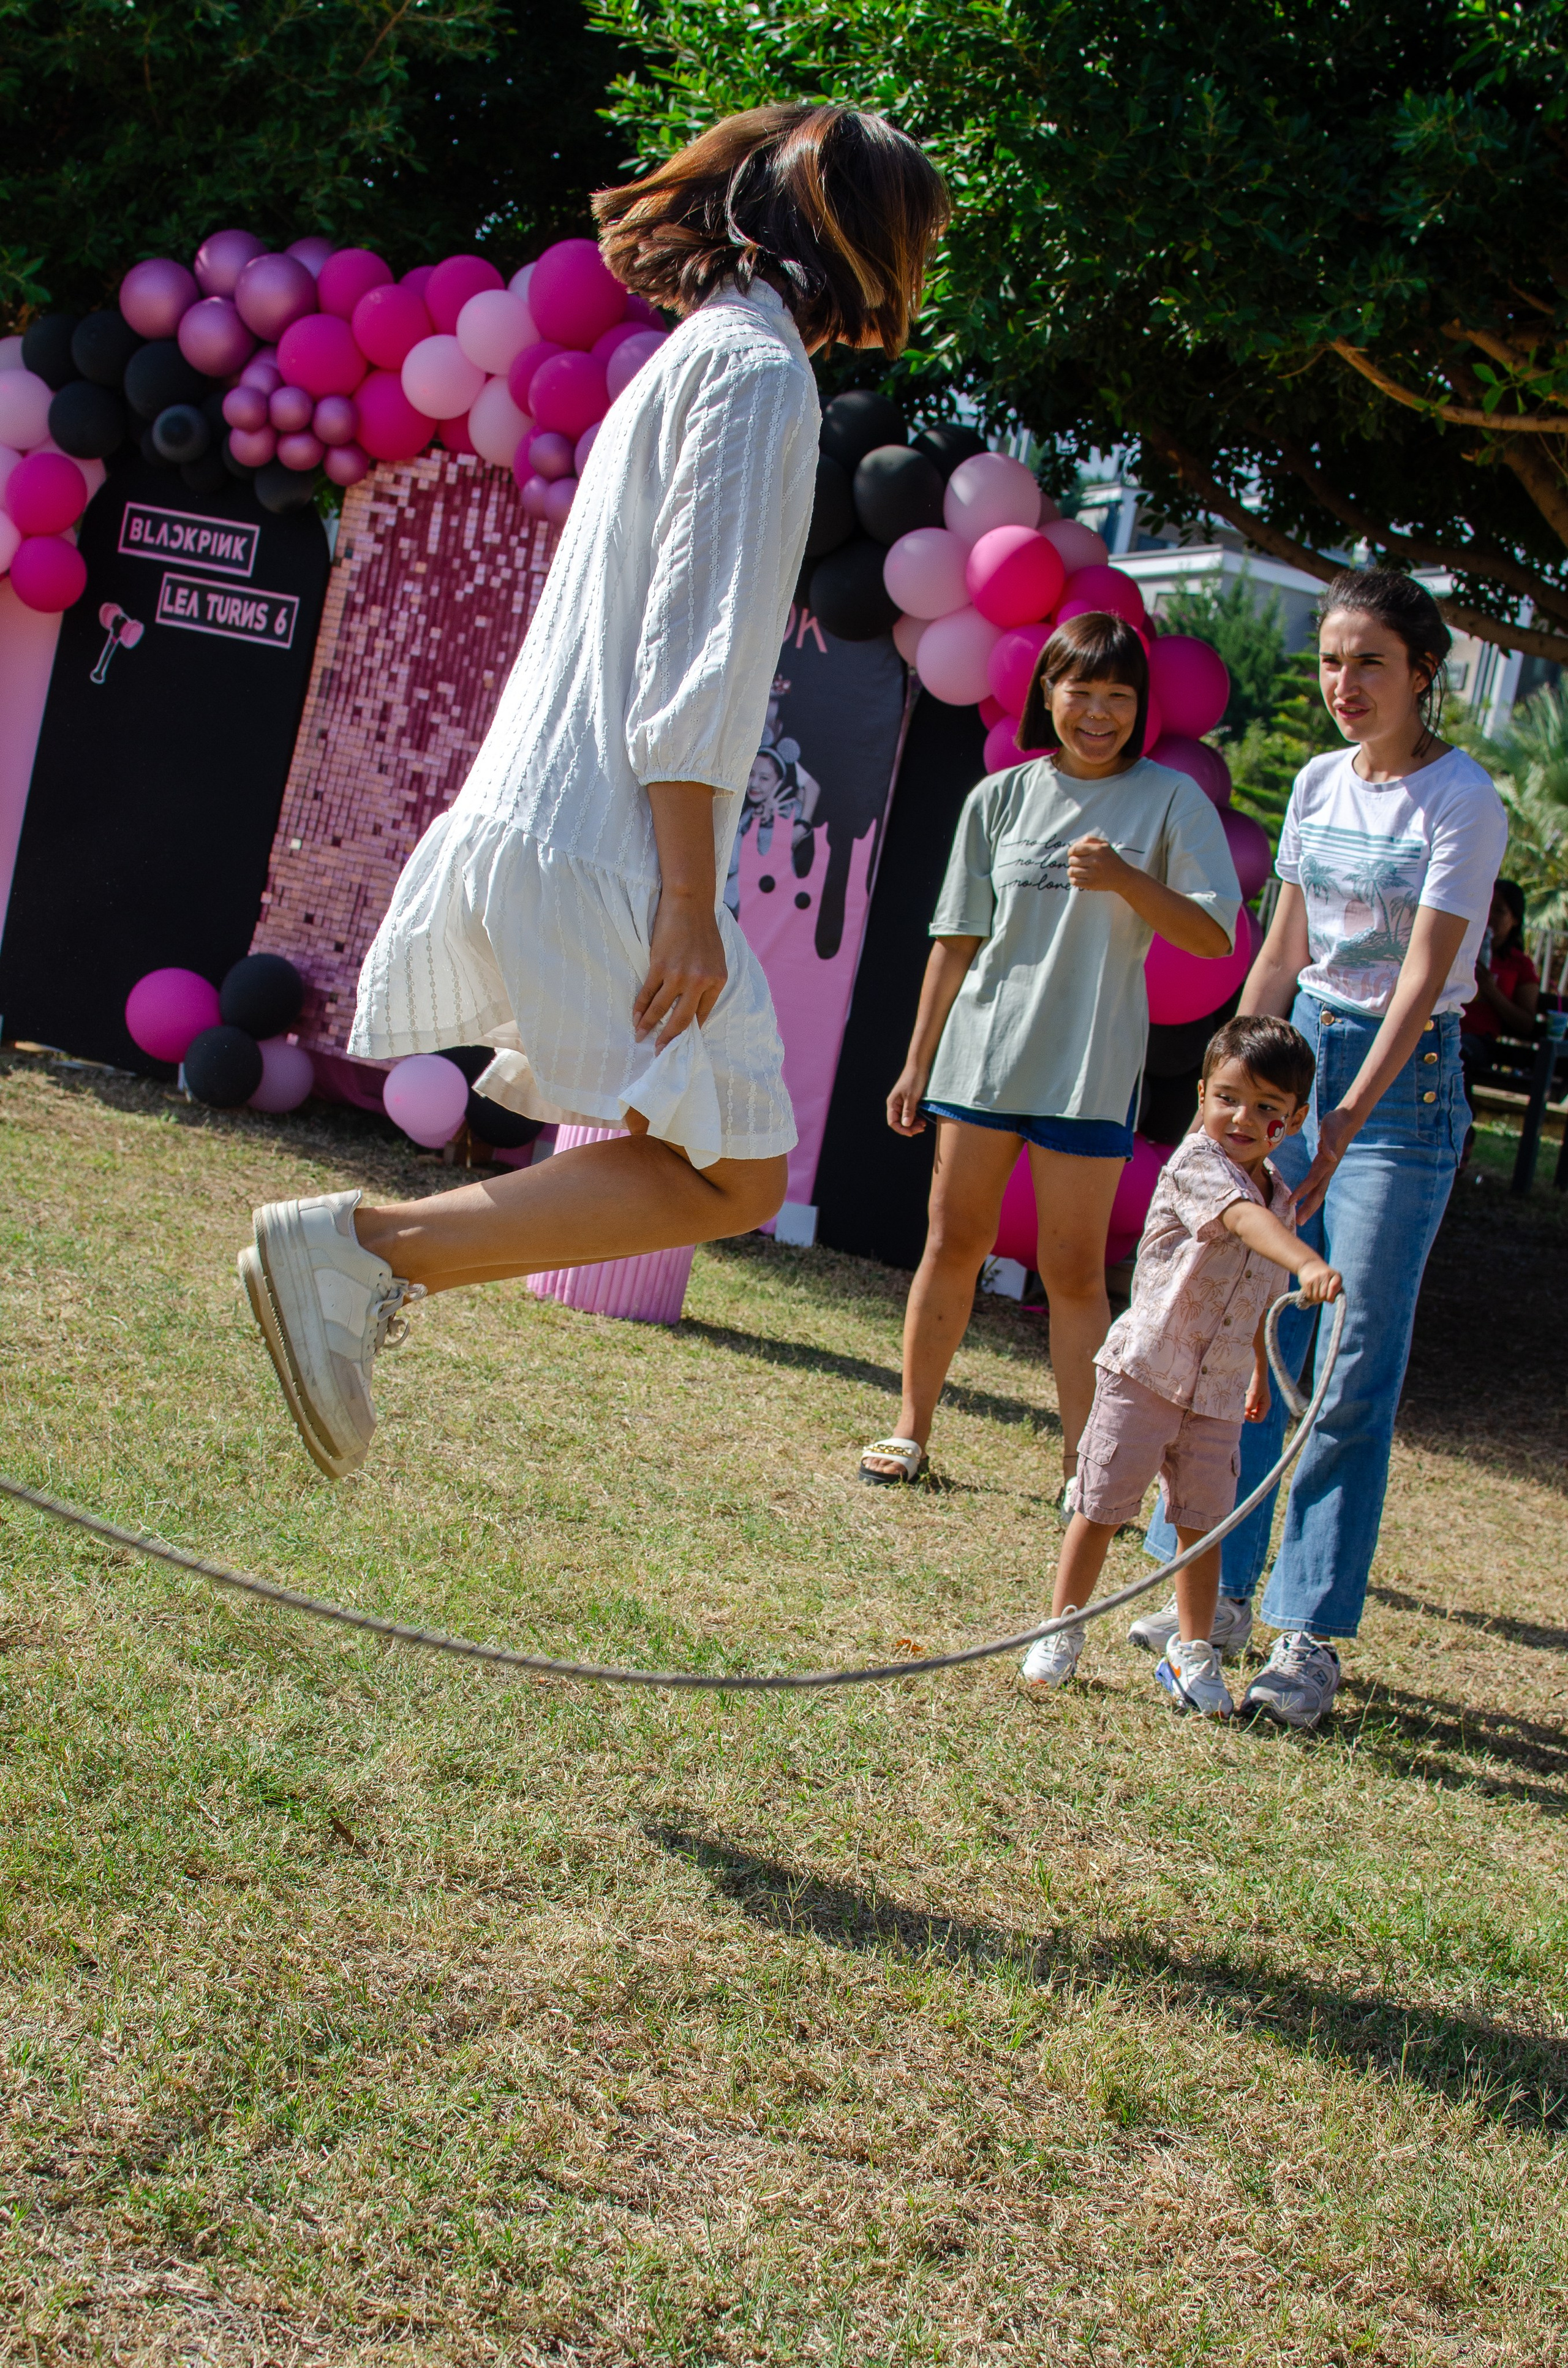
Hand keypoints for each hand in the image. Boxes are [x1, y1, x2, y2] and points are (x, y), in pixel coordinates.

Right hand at [633, 890, 726, 1049]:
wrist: (690, 903)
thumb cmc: (703, 930)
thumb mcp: (715, 959)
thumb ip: (707, 982)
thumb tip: (692, 1006)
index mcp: (717, 981)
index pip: (702, 1015)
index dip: (690, 1031)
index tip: (680, 1044)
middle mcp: (700, 982)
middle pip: (682, 1020)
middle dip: (669, 1039)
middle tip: (659, 1052)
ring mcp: (679, 975)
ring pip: (660, 1009)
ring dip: (648, 1026)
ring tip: (640, 1036)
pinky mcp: (660, 966)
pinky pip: (647, 994)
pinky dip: (640, 1008)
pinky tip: (635, 1017)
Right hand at [887, 1063, 930, 1135]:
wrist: (920, 1065)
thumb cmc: (914, 1079)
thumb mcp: (912, 1097)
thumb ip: (908, 1111)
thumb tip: (905, 1125)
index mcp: (893, 1103)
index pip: (893, 1122)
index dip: (902, 1129)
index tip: (913, 1133)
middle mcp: (896, 1104)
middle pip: (900, 1122)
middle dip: (910, 1127)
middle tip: (922, 1128)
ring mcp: (903, 1103)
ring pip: (907, 1119)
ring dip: (914, 1124)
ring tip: (924, 1124)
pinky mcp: (910, 1101)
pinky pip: (912, 1114)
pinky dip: (917, 1118)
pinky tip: (923, 1119)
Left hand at [1067, 833, 1129, 891]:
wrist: (1123, 877)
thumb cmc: (1111, 859)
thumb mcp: (1105, 845)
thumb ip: (1092, 839)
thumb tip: (1080, 841)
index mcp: (1098, 850)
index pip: (1075, 849)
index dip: (1071, 852)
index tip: (1073, 854)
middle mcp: (1096, 861)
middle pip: (1072, 860)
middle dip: (1072, 861)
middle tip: (1077, 863)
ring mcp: (1094, 873)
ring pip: (1071, 871)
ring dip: (1072, 871)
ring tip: (1076, 871)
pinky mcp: (1092, 884)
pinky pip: (1074, 882)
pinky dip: (1073, 880)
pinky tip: (1078, 878)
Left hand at [1245, 1364, 1270, 1422]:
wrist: (1259, 1373)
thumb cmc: (1257, 1382)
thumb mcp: (1253, 1393)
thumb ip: (1251, 1403)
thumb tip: (1248, 1411)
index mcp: (1265, 1406)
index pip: (1259, 1419)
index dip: (1251, 1419)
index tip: (1244, 1413)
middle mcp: (1264, 1406)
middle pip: (1255, 1416)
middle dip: (1249, 1412)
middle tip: (1245, 1404)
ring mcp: (1260, 1403)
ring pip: (1252, 1410)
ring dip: (1247, 1406)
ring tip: (1248, 1396)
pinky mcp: (1257, 1399)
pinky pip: (1251, 1405)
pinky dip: (1247, 1402)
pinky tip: (1248, 1395)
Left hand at [1290, 1107, 1356, 1222]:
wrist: (1347, 1120)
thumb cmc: (1337, 1124)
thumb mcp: (1331, 1131)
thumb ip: (1331, 1144)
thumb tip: (1332, 1157)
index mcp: (1326, 1163)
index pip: (1312, 1181)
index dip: (1302, 1192)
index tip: (1291, 1202)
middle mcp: (1327, 1169)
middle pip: (1317, 1193)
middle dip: (1308, 1208)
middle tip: (1299, 1223)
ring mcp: (1326, 1168)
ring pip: (1317, 1191)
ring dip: (1309, 1204)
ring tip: (1300, 1217)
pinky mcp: (1324, 1165)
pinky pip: (1315, 1184)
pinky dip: (1309, 1193)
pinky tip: (1303, 1199)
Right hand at [1295, 1254, 1342, 1305]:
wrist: (1310, 1264)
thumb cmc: (1326, 1276)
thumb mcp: (1334, 1279)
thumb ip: (1336, 1290)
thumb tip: (1331, 1301)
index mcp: (1336, 1276)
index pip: (1333, 1289)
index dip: (1331, 1297)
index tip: (1330, 1299)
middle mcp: (1326, 1276)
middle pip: (1324, 1296)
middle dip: (1323, 1299)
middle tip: (1322, 1296)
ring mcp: (1316, 1279)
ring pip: (1316, 1297)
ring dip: (1316, 1299)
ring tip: (1317, 1294)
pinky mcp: (1307, 1282)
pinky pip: (1309, 1296)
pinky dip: (1310, 1297)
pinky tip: (1312, 1292)